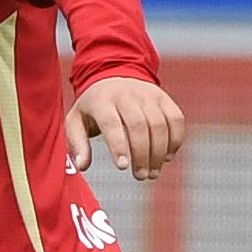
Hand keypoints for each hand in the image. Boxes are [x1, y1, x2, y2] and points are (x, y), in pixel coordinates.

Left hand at [66, 76, 186, 180]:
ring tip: (152, 172)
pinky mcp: (164, 98)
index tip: (122, 167)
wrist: (112, 76)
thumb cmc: (93, 106)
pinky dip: (175, 140)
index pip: (111, 123)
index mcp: (102, 100)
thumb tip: (82, 166)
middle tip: (141, 176)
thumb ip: (77, 144)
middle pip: (139, 125)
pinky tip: (167, 157)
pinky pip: (176, 119)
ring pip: (159, 124)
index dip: (118, 146)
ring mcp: (147, 94)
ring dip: (159, 152)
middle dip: (142, 154)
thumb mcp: (76, 120)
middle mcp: (126, 94)